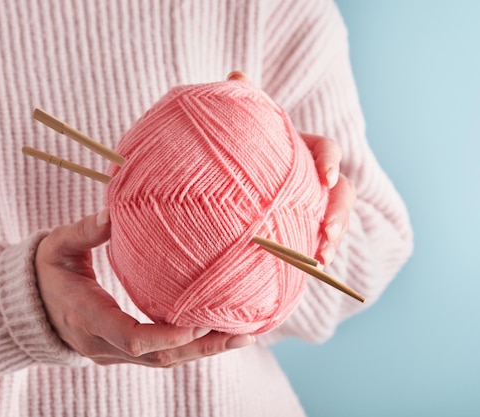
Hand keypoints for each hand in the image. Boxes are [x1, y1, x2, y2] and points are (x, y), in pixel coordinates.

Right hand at [35, 209, 255, 366]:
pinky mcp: (122, 352)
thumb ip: (84, 231)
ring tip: (242, 336)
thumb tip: (114, 211)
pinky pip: (160, 354)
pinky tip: (217, 332)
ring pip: (164, 360)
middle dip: (202, 347)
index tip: (201, 321)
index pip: (131, 339)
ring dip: (203, 350)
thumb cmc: (45, 272)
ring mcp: (112, 353)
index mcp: (87, 317)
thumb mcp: (57, 246)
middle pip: (159, 357)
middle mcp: (102, 344)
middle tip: (243, 334)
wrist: (29, 307)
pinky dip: (190, 346)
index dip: (167, 335)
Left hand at [226, 71, 355, 264]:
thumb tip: (234, 76)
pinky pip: (317, 242)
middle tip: (328, 233)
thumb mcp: (244, 126)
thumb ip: (245, 105)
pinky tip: (307, 272)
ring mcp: (312, 204)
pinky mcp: (304, 227)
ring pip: (336, 221)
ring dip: (333, 240)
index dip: (330, 162)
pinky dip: (315, 255)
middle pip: (342, 192)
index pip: (326, 149)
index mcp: (302, 149)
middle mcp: (313, 177)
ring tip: (320, 260)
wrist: (230, 179)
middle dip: (340, 213)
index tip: (326, 178)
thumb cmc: (241, 147)